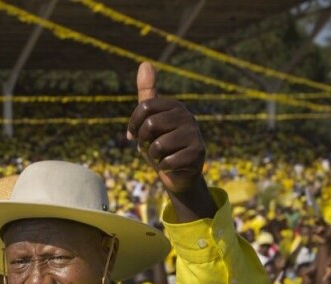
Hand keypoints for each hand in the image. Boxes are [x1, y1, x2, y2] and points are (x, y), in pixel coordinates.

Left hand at [127, 62, 205, 195]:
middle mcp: (187, 116)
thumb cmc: (161, 144)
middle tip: (150, 147)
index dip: (133, 124)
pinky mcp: (198, 153)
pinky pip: (168, 161)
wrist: (178, 173)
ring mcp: (194, 134)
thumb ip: (147, 94)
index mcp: (174, 106)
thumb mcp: (150, 119)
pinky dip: (164, 167)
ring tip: (162, 156)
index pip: (144, 107)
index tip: (132, 135)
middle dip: (143, 142)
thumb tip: (145, 63)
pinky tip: (171, 165)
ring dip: (153, 156)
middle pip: (150, 125)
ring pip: (158, 146)